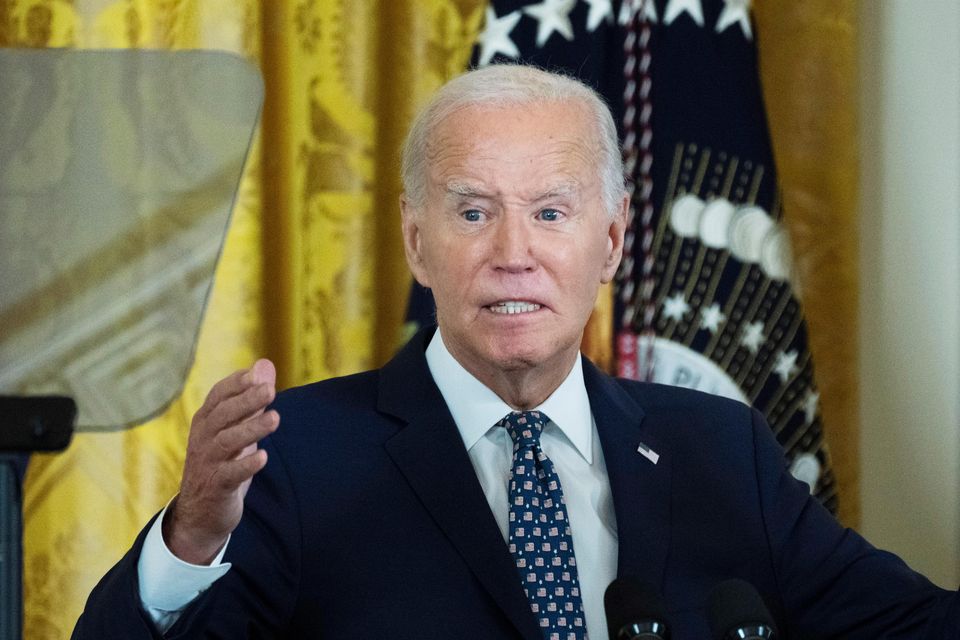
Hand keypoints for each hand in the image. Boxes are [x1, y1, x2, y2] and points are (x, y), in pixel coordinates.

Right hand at [163, 359, 278, 564]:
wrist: (201, 512)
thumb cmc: (224, 462)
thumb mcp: (237, 428)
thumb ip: (252, 398)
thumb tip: (265, 364)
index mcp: (207, 421)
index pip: (218, 396)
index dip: (236, 384)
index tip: (256, 374)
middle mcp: (203, 439)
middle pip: (223, 415)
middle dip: (246, 401)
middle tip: (270, 390)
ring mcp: (208, 463)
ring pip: (227, 442)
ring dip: (251, 429)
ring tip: (275, 418)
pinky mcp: (216, 486)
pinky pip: (229, 474)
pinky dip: (245, 465)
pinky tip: (263, 456)